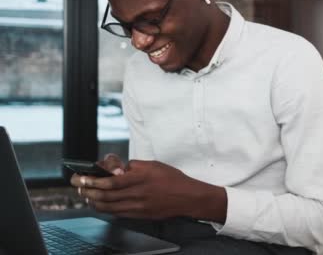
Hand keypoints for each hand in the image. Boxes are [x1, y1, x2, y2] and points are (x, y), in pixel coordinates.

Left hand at [70, 160, 226, 220]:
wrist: (187, 197)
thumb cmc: (172, 178)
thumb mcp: (153, 164)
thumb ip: (133, 166)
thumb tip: (116, 170)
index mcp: (140, 177)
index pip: (111, 181)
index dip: (94, 181)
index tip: (84, 177)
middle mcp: (138, 193)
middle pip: (106, 195)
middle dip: (88, 191)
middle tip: (78, 187)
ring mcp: (138, 206)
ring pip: (109, 206)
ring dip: (93, 201)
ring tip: (85, 196)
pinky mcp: (140, 215)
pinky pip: (118, 213)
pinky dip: (105, 209)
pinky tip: (100, 205)